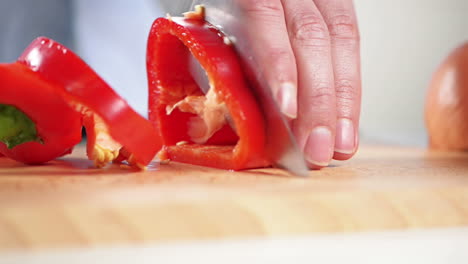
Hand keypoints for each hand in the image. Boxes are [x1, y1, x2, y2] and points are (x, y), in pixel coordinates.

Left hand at [237, 0, 360, 167]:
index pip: (265, 21)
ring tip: (341, 144)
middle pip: (311, 37)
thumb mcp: (214, 31)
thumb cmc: (225, 14)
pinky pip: (351, 41)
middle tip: (318, 148)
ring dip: (343, 100)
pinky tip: (347, 118)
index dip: (280, 66)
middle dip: (318, 100)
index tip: (288, 109)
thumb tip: (238, 124)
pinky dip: (350, 86)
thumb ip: (224, 68)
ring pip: (341, 40)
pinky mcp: (335, 5)